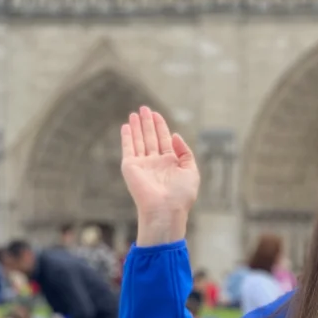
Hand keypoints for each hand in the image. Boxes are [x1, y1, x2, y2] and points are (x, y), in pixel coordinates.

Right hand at [120, 106, 199, 244]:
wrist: (165, 208)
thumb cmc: (181, 194)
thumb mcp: (191, 171)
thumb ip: (185, 152)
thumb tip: (175, 135)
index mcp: (170, 164)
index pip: (164, 140)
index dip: (161, 127)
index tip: (157, 114)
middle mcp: (156, 163)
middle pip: (151, 138)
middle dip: (148, 123)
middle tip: (145, 108)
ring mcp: (142, 164)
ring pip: (139, 141)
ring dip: (137, 127)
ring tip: (135, 113)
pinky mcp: (131, 167)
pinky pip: (128, 148)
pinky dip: (127, 137)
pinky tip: (126, 126)